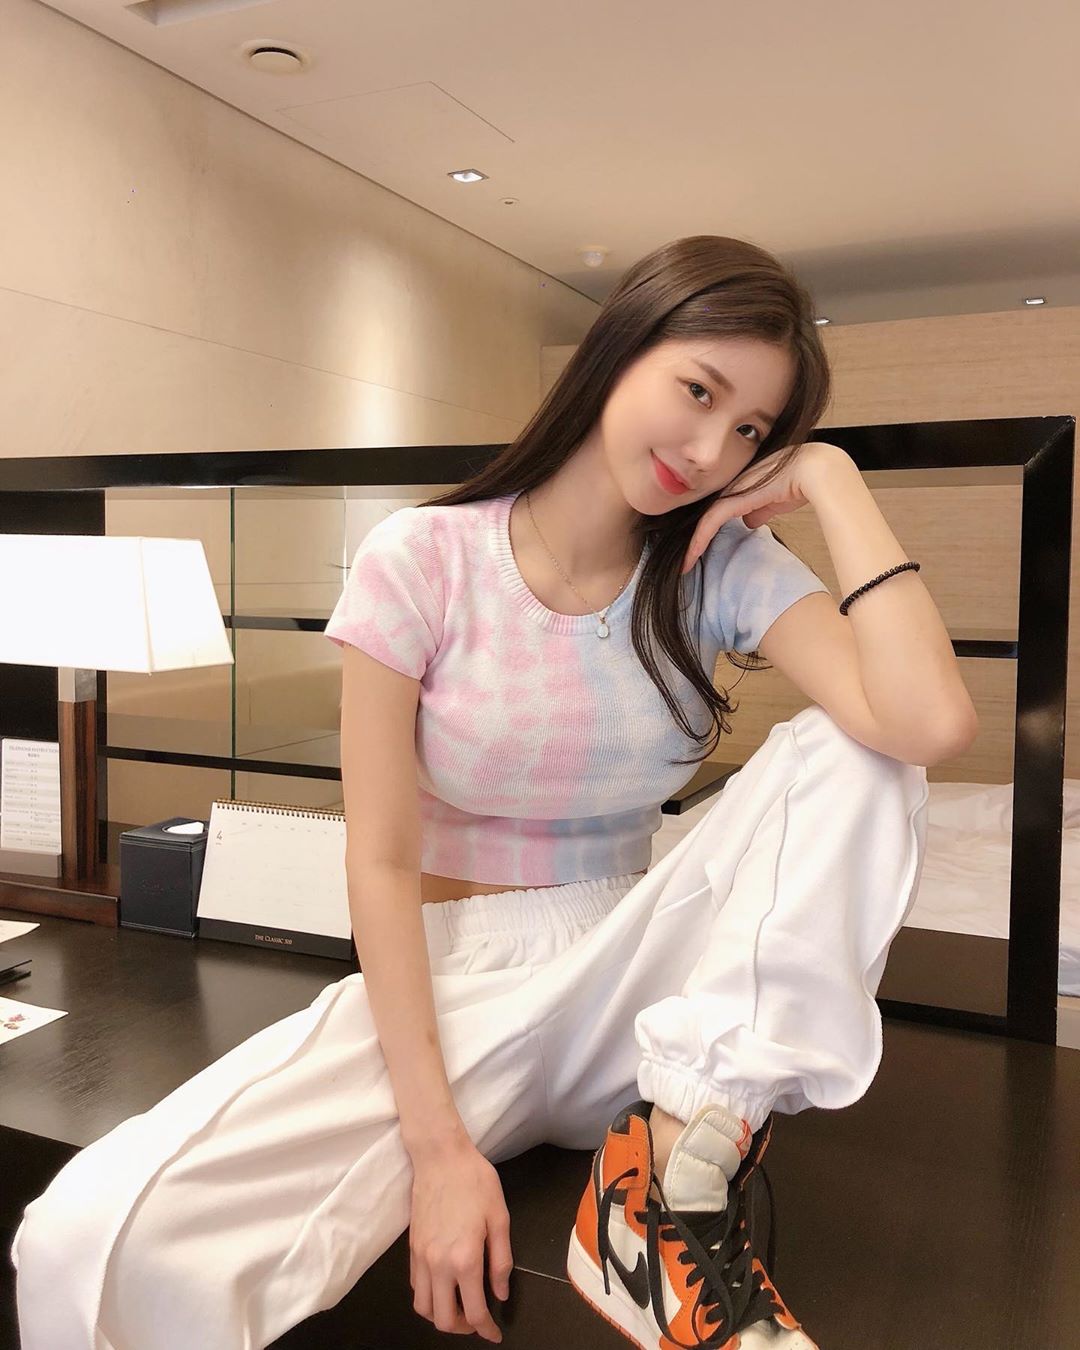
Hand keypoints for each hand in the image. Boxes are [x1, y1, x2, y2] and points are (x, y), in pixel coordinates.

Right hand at [408, 1136, 512, 1342]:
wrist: (441, 1157)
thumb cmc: (475, 1182)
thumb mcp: (499, 1218)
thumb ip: (501, 1261)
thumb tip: (500, 1294)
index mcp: (465, 1259)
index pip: (475, 1311)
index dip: (486, 1330)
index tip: (495, 1334)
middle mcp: (438, 1265)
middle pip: (444, 1320)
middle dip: (464, 1329)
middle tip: (479, 1321)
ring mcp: (421, 1258)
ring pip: (424, 1308)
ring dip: (442, 1316)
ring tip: (460, 1307)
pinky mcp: (411, 1248)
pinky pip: (415, 1287)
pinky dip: (429, 1298)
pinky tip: (444, 1286)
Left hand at [680, 441, 850, 574]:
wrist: (813, 470)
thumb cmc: (798, 482)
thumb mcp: (773, 501)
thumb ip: (759, 510)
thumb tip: (749, 522)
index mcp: (738, 485)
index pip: (714, 510)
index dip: (704, 531)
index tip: (695, 551)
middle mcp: (729, 485)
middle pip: (703, 515)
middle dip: (692, 539)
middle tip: (682, 562)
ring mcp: (730, 489)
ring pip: (703, 520)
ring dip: (691, 545)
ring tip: (683, 566)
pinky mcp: (733, 497)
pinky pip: (710, 522)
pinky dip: (698, 541)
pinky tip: (691, 557)